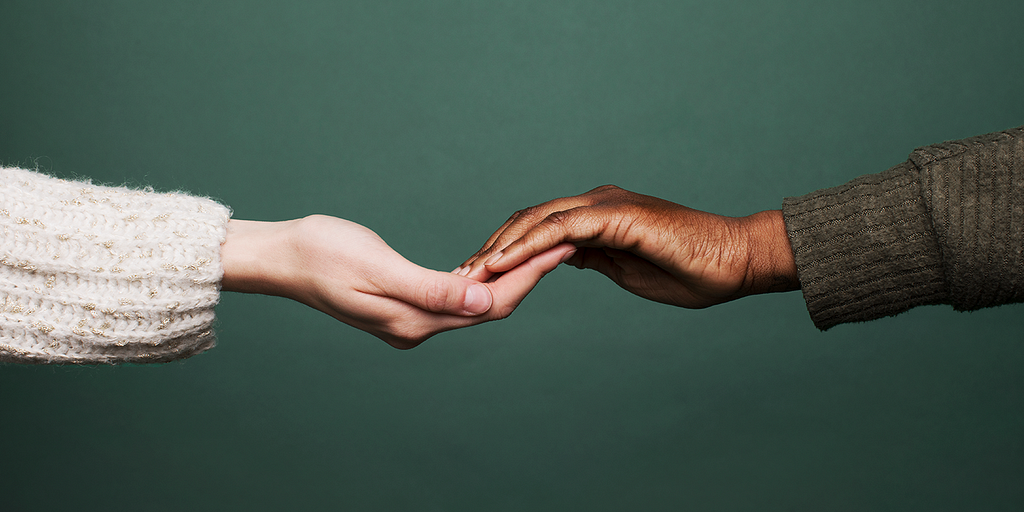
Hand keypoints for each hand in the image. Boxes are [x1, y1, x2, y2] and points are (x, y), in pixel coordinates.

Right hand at [220, 215, 574, 348]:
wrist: (280, 258)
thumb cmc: (321, 254)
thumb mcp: (378, 267)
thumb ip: (433, 289)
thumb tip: (485, 303)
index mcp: (414, 320)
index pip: (491, 305)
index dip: (530, 277)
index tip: (562, 247)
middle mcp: (416, 328)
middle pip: (489, 308)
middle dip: (529, 277)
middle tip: (565, 243)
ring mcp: (409, 321)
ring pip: (474, 306)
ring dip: (507, 280)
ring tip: (541, 252)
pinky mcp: (402, 307)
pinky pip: (453, 299)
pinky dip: (478, 283)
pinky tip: (491, 265)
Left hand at [457, 185, 798, 308]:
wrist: (736, 262)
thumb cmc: (691, 270)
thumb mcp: (626, 269)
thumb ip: (594, 257)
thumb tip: (564, 258)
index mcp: (598, 215)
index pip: (538, 227)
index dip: (505, 250)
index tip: (478, 277)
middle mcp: (597, 202)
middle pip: (528, 219)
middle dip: (491, 248)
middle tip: (461, 276)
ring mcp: (607, 205)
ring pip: (538, 220)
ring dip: (500, 247)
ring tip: (471, 273)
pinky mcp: (618, 216)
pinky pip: (562, 228)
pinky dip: (529, 244)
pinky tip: (504, 264)